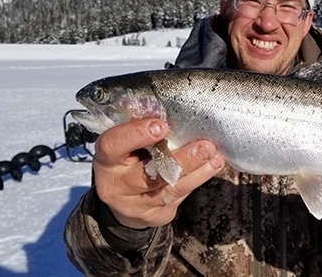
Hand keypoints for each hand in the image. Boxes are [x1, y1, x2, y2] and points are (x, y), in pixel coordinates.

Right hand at [92, 118, 224, 228]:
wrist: (124, 199)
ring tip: (214, 156)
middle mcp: (116, 185)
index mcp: (106, 159)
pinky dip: (198, 180)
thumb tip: (164, 105)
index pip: (114, 145)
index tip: (162, 126)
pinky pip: (178, 198)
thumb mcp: (126, 143)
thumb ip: (139, 127)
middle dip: (180, 160)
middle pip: (148, 174)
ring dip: (196, 171)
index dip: (136, 135)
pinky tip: (212, 166)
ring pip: (169, 189)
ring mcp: (134, 205)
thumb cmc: (128, 159)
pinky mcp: (153, 216)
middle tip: (204, 146)